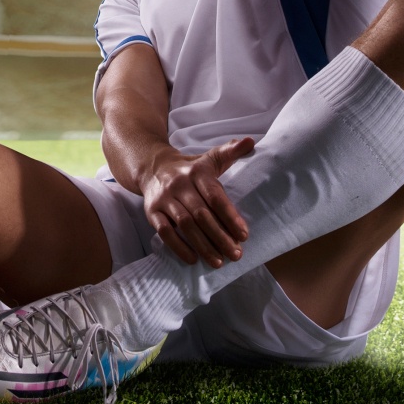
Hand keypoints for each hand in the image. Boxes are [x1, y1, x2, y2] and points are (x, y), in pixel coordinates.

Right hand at [139, 140, 254, 266]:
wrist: (152, 167)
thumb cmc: (190, 169)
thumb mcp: (210, 158)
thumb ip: (230, 152)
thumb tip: (251, 141)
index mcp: (197, 172)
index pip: (215, 197)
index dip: (230, 217)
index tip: (244, 235)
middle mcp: (179, 184)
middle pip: (202, 214)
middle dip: (220, 237)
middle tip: (236, 254)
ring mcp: (164, 199)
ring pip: (185, 225)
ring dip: (203, 246)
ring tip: (219, 262)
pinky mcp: (152, 212)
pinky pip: (165, 232)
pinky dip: (179, 247)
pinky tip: (193, 260)